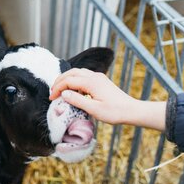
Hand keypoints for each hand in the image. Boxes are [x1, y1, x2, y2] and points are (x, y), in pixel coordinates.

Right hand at [49, 68, 165, 130]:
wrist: (132, 110)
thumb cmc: (114, 112)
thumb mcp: (94, 109)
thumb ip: (77, 100)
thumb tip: (64, 94)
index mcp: (91, 82)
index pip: (68, 81)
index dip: (57, 88)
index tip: (51, 98)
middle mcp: (94, 76)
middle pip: (71, 72)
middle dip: (60, 80)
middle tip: (53, 91)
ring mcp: (98, 77)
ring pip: (77, 72)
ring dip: (67, 79)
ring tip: (60, 90)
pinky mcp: (101, 80)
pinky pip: (83, 75)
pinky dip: (74, 80)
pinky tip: (73, 89)